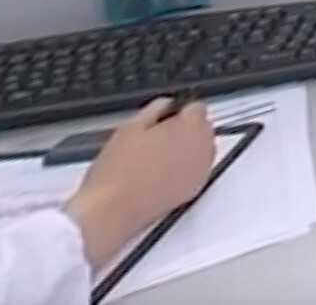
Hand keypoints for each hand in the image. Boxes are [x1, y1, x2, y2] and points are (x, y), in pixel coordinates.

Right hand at [63, 98, 216, 266]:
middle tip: (157, 136)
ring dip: (186, 148)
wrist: (113, 210)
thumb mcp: (130, 127)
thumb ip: (156, 109)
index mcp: (190, 128)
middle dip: (185, 129)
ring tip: (156, 156)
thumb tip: (166, 105)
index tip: (165, 116)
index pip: (197, 108)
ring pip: (201, 150)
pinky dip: (185, 167)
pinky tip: (161, 172)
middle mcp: (202, 149)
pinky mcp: (194, 190)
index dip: (179, 111)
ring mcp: (201, 171)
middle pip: (203, 129)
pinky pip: (197, 170)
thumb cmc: (118, 171)